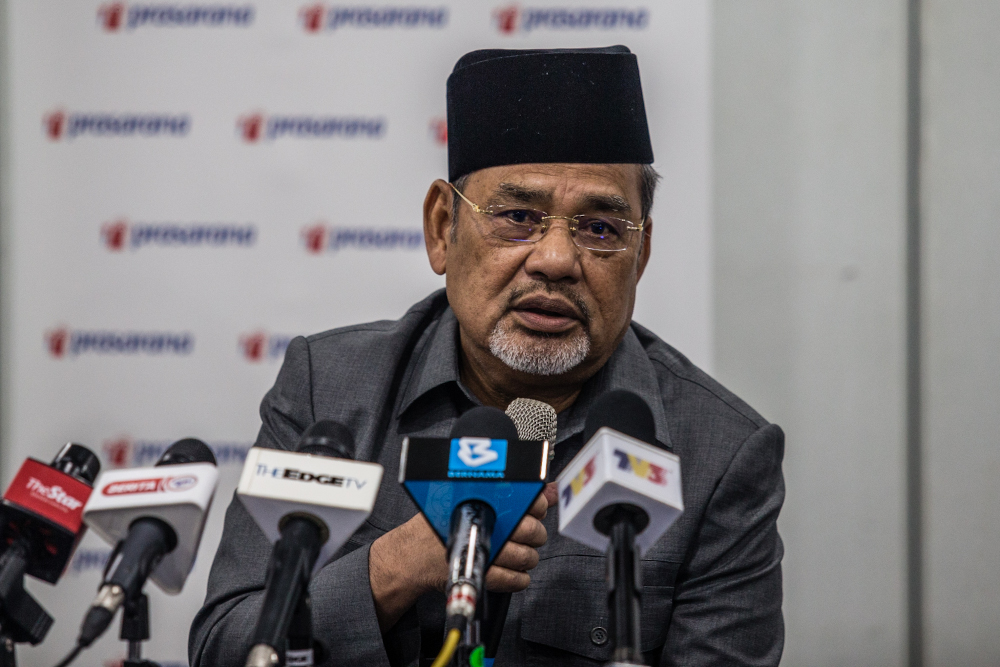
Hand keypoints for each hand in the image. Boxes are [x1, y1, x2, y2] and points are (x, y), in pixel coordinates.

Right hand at [369, 483, 555, 630]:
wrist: (414, 554)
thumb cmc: (440, 524)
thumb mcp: (472, 497)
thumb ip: (516, 495)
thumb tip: (548, 490)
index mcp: (485, 502)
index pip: (529, 501)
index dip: (537, 506)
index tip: (534, 508)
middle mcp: (488, 526)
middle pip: (531, 531)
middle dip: (534, 534)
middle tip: (525, 533)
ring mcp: (487, 552)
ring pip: (526, 557)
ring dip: (527, 557)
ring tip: (516, 552)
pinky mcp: (484, 576)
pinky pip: (515, 580)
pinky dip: (518, 578)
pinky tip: (511, 571)